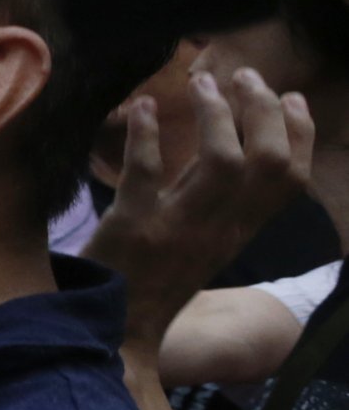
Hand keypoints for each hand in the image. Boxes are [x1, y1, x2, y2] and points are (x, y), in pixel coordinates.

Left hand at [86, 68, 311, 359]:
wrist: (109, 333)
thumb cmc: (151, 281)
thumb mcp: (201, 244)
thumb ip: (217, 200)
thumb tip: (233, 144)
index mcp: (238, 233)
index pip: (291, 180)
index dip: (299, 133)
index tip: (290, 96)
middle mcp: (217, 230)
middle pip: (266, 162)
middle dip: (262, 110)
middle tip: (242, 76)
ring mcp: (177, 228)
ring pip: (221, 161)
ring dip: (215, 113)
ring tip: (201, 82)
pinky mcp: (132, 228)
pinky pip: (146, 173)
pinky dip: (146, 134)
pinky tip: (141, 107)